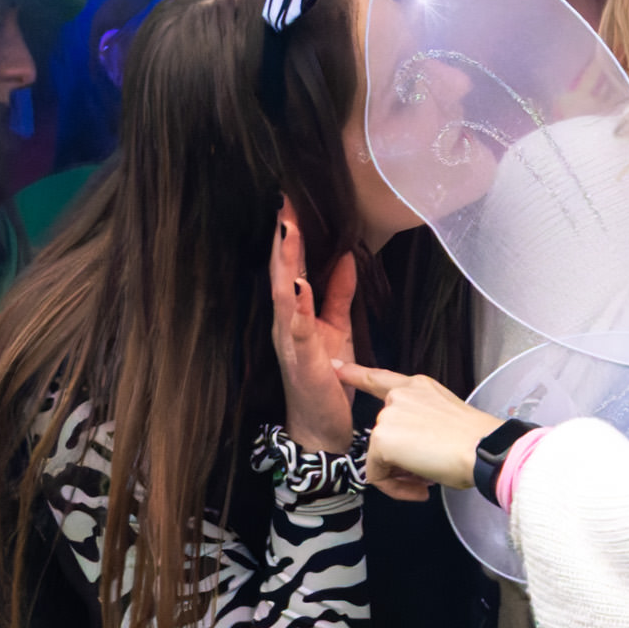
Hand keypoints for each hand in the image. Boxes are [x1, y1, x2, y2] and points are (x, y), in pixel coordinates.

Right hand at [269, 204, 362, 450]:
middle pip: (281, 273)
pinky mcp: (302, 361)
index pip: (290, 266)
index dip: (290, 234)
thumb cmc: (326, 377)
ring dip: (286, 263)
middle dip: (283, 238)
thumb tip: (347, 256)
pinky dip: (297, 305)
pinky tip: (299, 284)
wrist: (321, 427)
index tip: (290, 200)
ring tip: (288, 231)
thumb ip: (339, 293)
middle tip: (284, 203)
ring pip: (284, 294)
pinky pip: (298, 329)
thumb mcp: (337, 328)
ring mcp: (290, 342)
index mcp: (294, 313)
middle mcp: (285, 323)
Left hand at [357, 365, 491, 499]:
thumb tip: (411, 456)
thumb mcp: (445, 420)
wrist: (484, 449)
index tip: (335, 368)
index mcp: (417, 387)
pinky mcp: (381, 439)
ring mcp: (388, 416)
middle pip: (383, 436)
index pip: (379, 379)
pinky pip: (377, 475)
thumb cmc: (476, 442)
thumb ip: (420, 426)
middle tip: (428, 472)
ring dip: (401, 475)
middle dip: (401, 460)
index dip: (354, 374)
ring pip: (380, 458)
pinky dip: (396, 488)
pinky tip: (421, 487)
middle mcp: (399, 396)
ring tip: (429, 479)